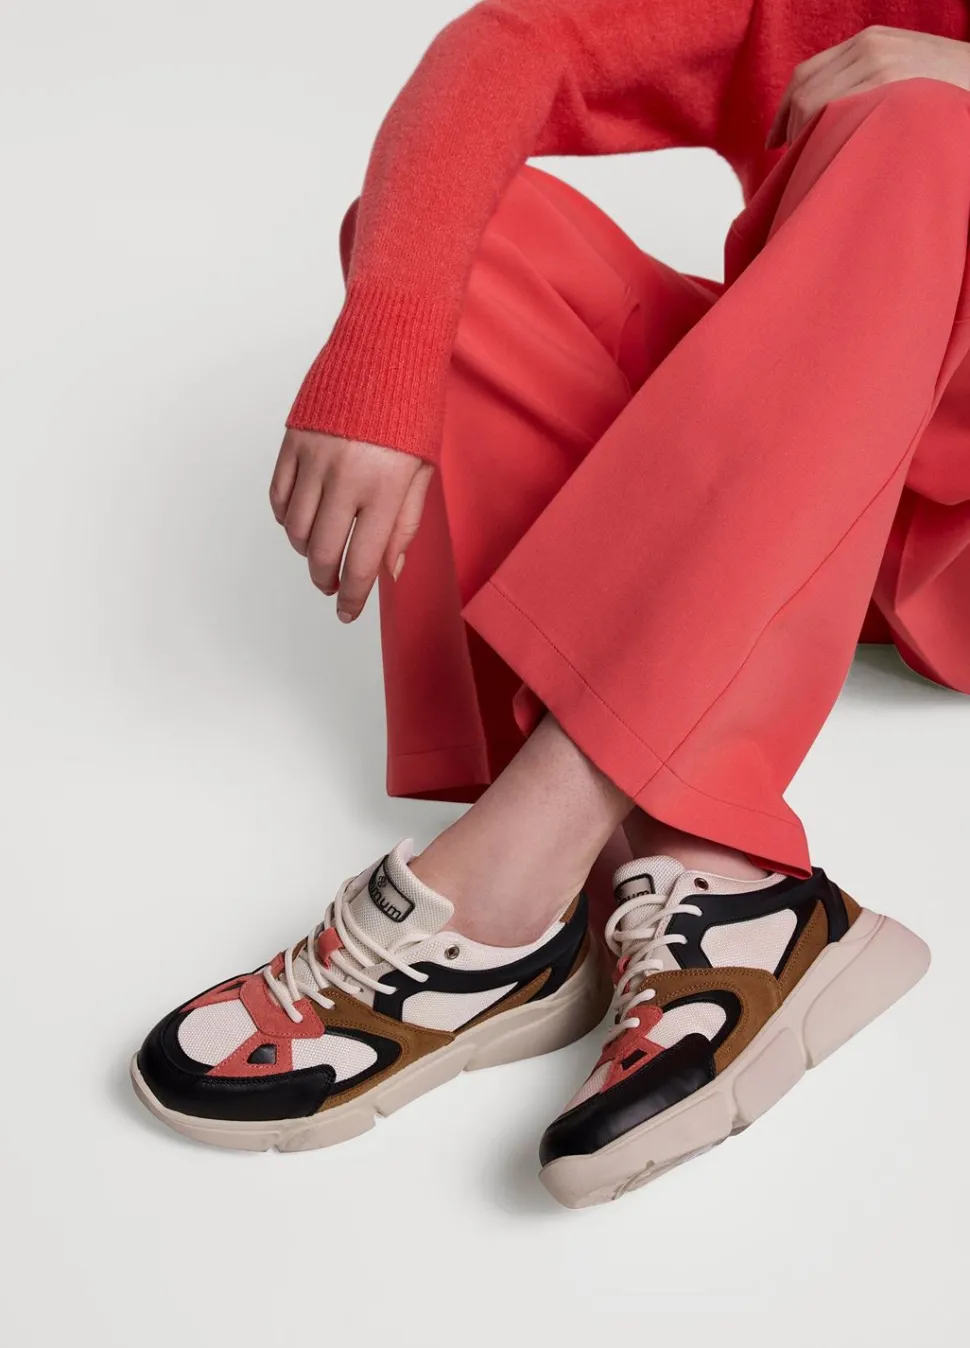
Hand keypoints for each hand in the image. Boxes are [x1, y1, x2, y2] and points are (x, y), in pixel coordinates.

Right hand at [269, 430, 433, 621]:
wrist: (385, 349)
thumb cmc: (411, 411)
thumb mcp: (421, 472)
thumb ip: (405, 524)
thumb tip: (389, 570)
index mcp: (383, 489)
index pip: (360, 562)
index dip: (353, 597)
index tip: (347, 614)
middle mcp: (345, 477)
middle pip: (320, 551)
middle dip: (325, 579)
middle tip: (332, 587)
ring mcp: (314, 459)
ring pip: (294, 528)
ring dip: (304, 550)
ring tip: (320, 552)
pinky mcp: (293, 442)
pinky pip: (278, 495)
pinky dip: (285, 517)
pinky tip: (302, 521)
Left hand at [767, 26, 969, 148]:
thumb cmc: (946, 92)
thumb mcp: (903, 72)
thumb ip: (866, 83)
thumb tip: (827, 121)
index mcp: (869, 41)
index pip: (807, 74)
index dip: (785, 111)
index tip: (775, 142)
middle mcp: (869, 48)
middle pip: (804, 92)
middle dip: (791, 130)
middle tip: (795, 162)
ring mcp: (879, 66)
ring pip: (813, 107)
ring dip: (804, 140)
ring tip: (812, 164)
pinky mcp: (889, 88)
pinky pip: (835, 116)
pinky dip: (820, 138)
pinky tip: (826, 159)